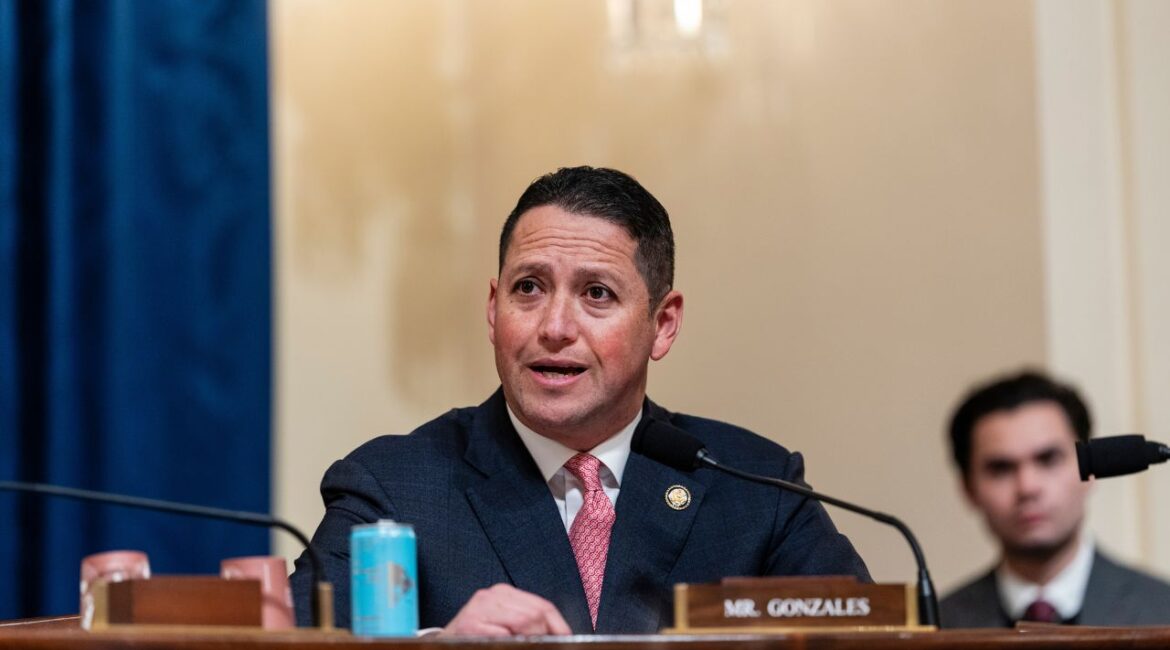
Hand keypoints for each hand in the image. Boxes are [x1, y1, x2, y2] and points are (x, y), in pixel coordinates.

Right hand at [440, 583, 571, 635]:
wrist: (445, 643)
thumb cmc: (477, 635)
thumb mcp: (504, 623)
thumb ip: (527, 623)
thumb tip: (557, 634)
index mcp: (504, 593)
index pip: (542, 606)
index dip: (558, 625)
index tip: (567, 638)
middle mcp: (492, 595)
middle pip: (535, 614)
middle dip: (544, 634)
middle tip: (545, 645)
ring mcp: (480, 608)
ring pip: (523, 622)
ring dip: (528, 640)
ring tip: (525, 645)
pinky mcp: (470, 624)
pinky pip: (501, 635)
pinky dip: (509, 643)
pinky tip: (505, 645)